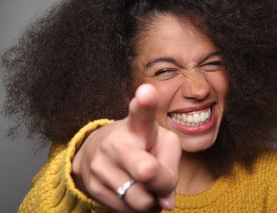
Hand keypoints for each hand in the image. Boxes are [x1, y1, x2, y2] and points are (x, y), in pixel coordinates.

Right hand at [72, 84, 180, 211]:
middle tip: (157, 175)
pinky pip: (127, 210)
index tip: (147, 90)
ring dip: (150, 199)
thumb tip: (166, 203)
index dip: (145, 102)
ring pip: (139, 199)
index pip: (141, 112)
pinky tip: (131, 190)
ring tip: (143, 183)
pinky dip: (137, 207)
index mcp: (138, 125)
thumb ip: (170, 168)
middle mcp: (115, 142)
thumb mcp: (163, 145)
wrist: (99, 151)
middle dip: (161, 182)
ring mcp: (100, 164)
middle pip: (146, 170)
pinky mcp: (92, 186)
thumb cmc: (143, 144)